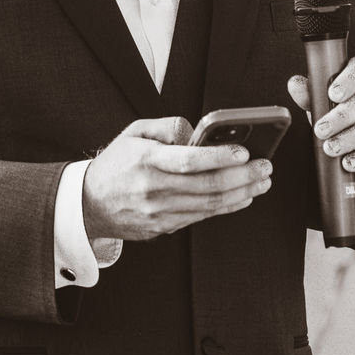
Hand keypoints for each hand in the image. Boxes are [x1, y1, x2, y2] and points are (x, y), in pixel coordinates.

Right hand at [82, 117, 272, 241]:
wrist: (88, 203)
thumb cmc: (116, 163)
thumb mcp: (135, 131)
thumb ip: (168, 126)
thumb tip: (199, 132)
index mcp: (147, 160)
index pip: (189, 159)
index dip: (220, 156)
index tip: (245, 151)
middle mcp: (155, 189)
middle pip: (208, 186)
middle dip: (243, 176)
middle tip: (266, 167)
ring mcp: (160, 212)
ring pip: (210, 205)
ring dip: (242, 193)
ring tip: (262, 182)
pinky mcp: (164, 227)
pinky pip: (202, 216)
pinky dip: (227, 207)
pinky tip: (243, 197)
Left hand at [287, 54, 354, 174]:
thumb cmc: (336, 107)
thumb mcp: (321, 98)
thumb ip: (309, 91)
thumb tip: (294, 84)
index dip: (349, 79)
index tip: (332, 93)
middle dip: (343, 115)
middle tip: (321, 129)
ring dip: (351, 137)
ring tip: (330, 148)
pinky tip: (348, 162)